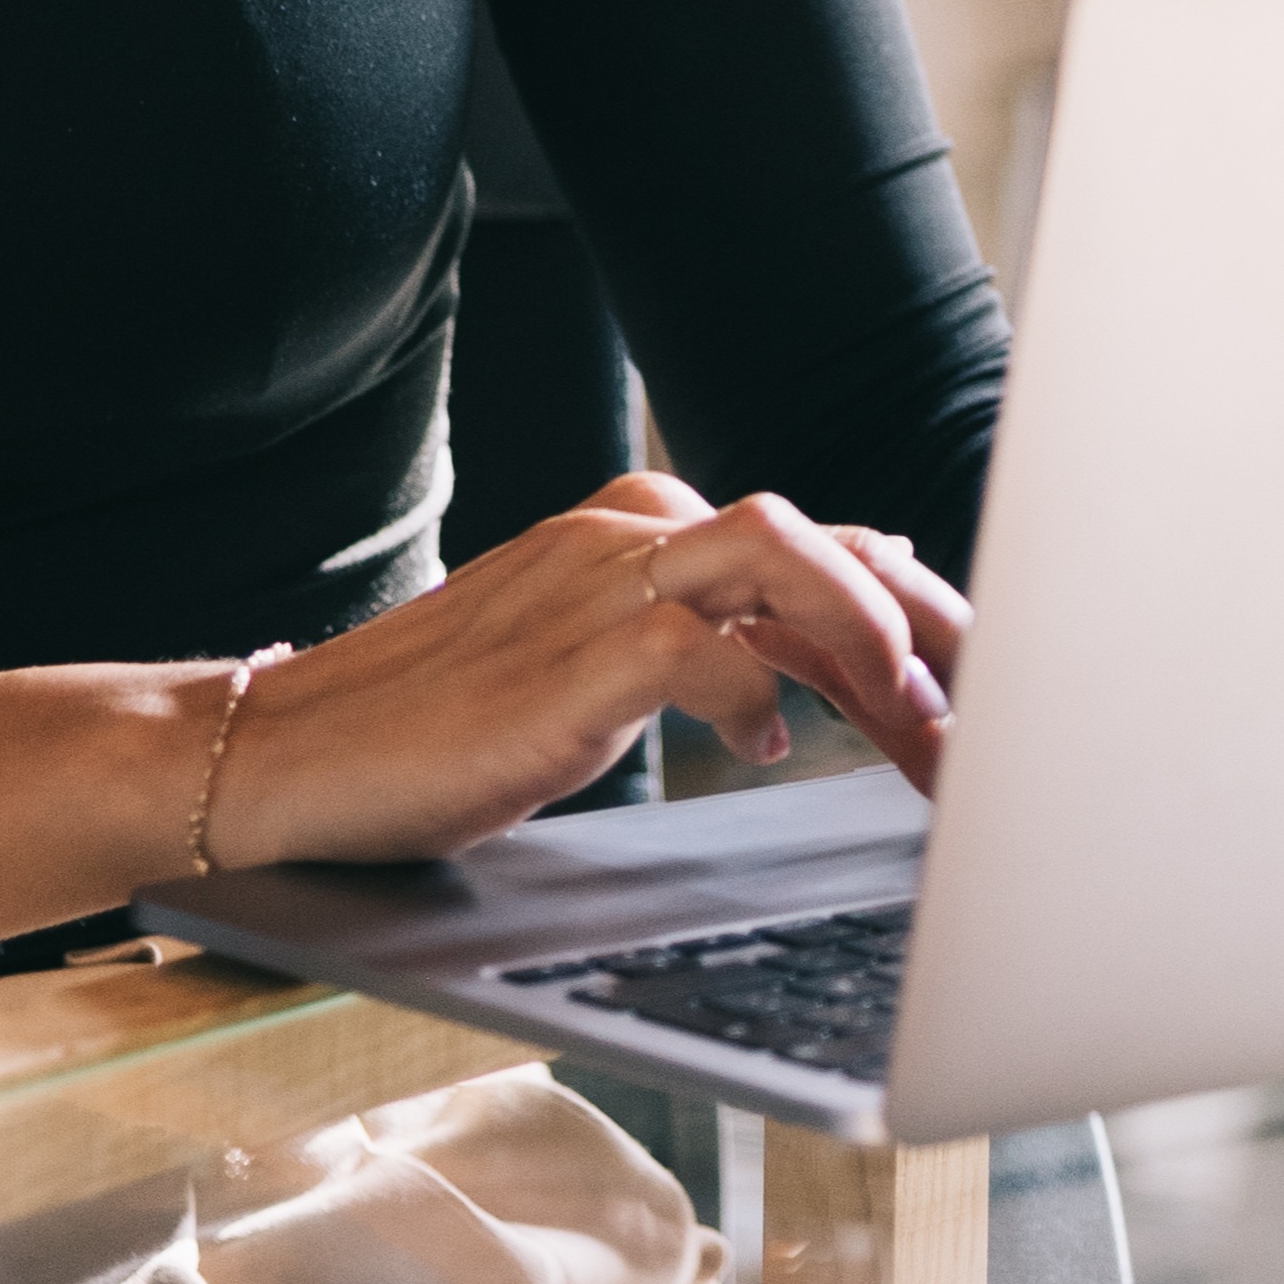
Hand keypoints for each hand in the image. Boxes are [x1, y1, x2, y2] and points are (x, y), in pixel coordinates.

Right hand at [217, 472, 976, 865]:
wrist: (293, 750)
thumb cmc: (441, 724)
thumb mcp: (597, 674)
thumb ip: (702, 649)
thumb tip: (818, 674)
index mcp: (640, 534)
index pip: (816, 543)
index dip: (915, 608)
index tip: (979, 682)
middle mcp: (629, 537)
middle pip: (824, 540)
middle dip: (928, 625)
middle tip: (991, 713)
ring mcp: (595, 585)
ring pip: (780, 555)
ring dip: (870, 637)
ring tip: (916, 725)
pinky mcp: (566, 658)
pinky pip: (701, 644)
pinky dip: (756, 695)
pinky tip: (768, 750)